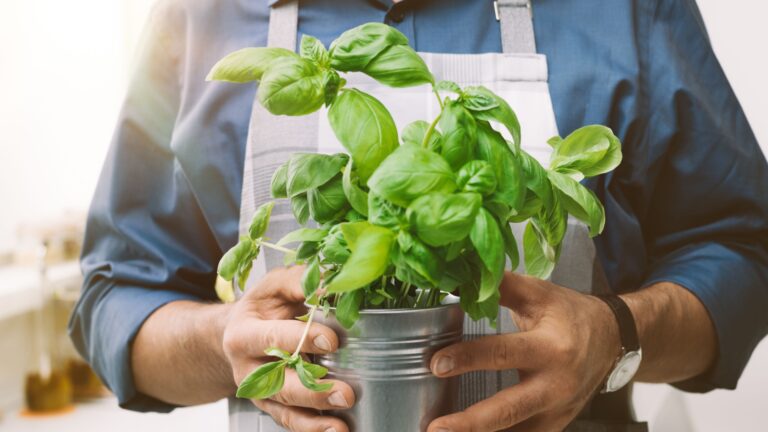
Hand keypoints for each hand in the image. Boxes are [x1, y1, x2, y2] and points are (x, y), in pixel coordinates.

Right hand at [222, 266, 354, 431]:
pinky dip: (314, 429)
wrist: (240, 333)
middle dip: (313, 390)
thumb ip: (299, 281)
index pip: (272, 338)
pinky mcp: (272, 406)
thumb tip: (330, 283)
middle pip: (279, 383)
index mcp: (243, 334)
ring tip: (342, 424)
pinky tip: (336, 430)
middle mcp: (247, 369)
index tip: (332, 340)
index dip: (302, 339)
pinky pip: (291, 422)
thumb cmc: (263, 307)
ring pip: (286, 409)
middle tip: (345, 393)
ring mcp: (259, 392)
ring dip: (316, 418)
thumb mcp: (274, 286)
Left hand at [428, 272, 620, 431]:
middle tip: (436, 428)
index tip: (436, 364)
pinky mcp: (556, 424)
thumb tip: (460, 278)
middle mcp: (556, 384)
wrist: (612, 338)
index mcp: (551, 348)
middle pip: (510, 409)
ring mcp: (558, 410)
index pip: (503, 353)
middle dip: (471, 423)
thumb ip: (501, 286)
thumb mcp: (539, 293)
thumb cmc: (570, 313)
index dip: (468, 358)